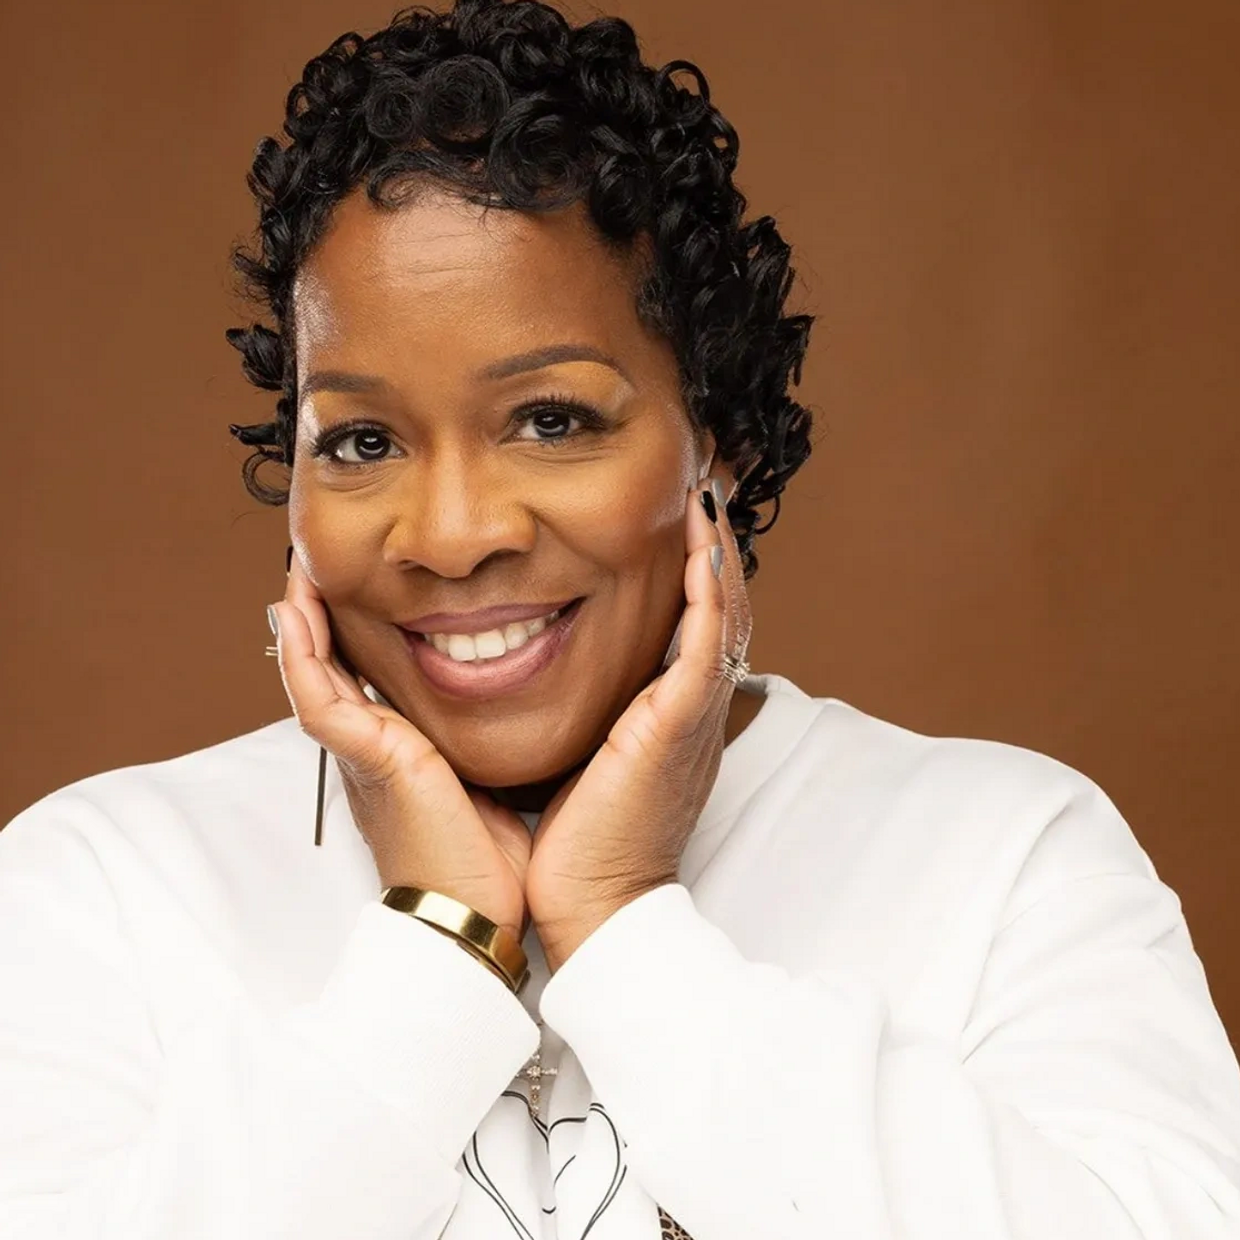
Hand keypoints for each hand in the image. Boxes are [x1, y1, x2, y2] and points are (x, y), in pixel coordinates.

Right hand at [269, 556, 530, 941]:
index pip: (370, 680)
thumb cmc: (488, 860)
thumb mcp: (490, 782)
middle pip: (335, 669)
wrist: (475, 914)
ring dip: (305, 622)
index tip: (368, 585)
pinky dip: (303, 655)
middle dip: (326, 616)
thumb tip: (522, 709)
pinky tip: (296, 612)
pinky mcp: (368, 760)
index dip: (359, 634)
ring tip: (303, 570)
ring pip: (317, 675)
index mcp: (400, 754)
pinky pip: (320, 699)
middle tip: (324, 563)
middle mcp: (373, 750)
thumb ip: (488, 742)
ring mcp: (364, 755)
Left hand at [525, 480, 752, 970]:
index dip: (697, 572)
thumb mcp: (589, 759)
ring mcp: (693, 717)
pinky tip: (702, 549)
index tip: (680, 522)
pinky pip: (705, 648)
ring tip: (708, 498)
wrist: (594, 903)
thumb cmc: (582, 841)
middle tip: (707, 489)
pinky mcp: (679, 728)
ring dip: (717, 554)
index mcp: (672, 715)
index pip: (695, 626)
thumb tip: (558, 678)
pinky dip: (709, 596)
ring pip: (723, 619)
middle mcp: (694, 710)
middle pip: (721, 610)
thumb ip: (589, 713)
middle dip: (715, 547)